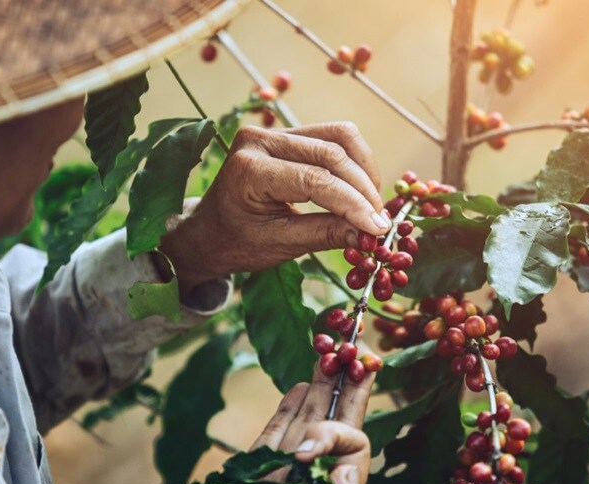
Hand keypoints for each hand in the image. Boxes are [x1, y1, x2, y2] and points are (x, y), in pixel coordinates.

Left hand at [159, 122, 389, 294]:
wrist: (208, 232)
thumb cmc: (236, 243)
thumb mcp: (279, 245)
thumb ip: (325, 234)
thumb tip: (371, 234)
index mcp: (249, 169)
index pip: (315, 180)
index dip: (353, 204)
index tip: (378, 229)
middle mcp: (260, 139)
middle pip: (332, 152)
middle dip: (363, 188)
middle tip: (380, 223)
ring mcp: (273, 132)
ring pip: (338, 137)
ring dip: (363, 171)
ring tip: (372, 207)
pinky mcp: (286, 134)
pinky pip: (331, 138)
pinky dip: (353, 163)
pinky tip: (360, 191)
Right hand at [250, 359, 374, 483]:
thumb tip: (345, 473)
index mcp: (339, 476)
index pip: (352, 435)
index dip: (348, 412)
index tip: (339, 402)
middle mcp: (318, 463)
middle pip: (335, 415)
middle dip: (343, 382)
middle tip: (351, 348)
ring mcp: (290, 458)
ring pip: (307, 415)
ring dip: (318, 386)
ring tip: (327, 357)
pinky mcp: (263, 458)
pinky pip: (279, 428)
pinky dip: (288, 408)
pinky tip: (299, 387)